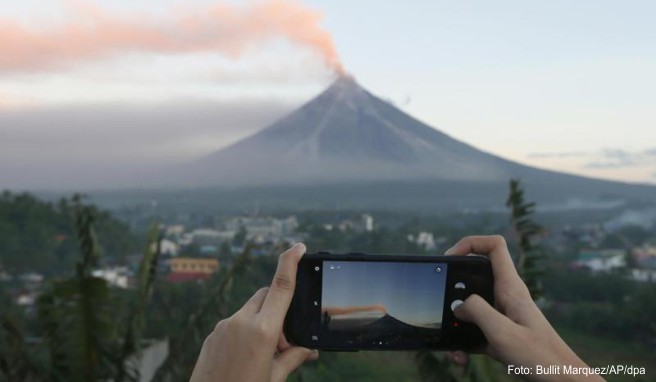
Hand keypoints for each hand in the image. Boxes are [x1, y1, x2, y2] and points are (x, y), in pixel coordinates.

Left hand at [190, 243, 317, 381]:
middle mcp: (241, 322)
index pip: (281, 287)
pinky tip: (246, 358)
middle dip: (279, 310)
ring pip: (251, 310)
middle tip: (284, 343)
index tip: (299, 247)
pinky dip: (246, 332)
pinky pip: (235, 323)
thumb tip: (309, 349)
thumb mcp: (275, 377)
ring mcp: (223, 327)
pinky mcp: (213, 335)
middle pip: (266, 296)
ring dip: (263, 323)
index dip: (290, 262)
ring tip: (264, 356)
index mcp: (262, 331)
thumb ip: (293, 357)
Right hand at [445, 235, 600, 380]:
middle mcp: (506, 297)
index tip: (451, 258)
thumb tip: (457, 306)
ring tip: (450, 339)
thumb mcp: (502, 333)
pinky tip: (460, 357)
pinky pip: (474, 331)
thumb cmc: (540, 357)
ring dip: (456, 322)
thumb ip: (477, 312)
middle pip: (474, 275)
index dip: (470, 243)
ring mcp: (502, 316)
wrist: (562, 381)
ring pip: (471, 307)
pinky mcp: (499, 335)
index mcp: (510, 288)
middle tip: (441, 301)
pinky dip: (463, 343)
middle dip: (453, 287)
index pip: (493, 246)